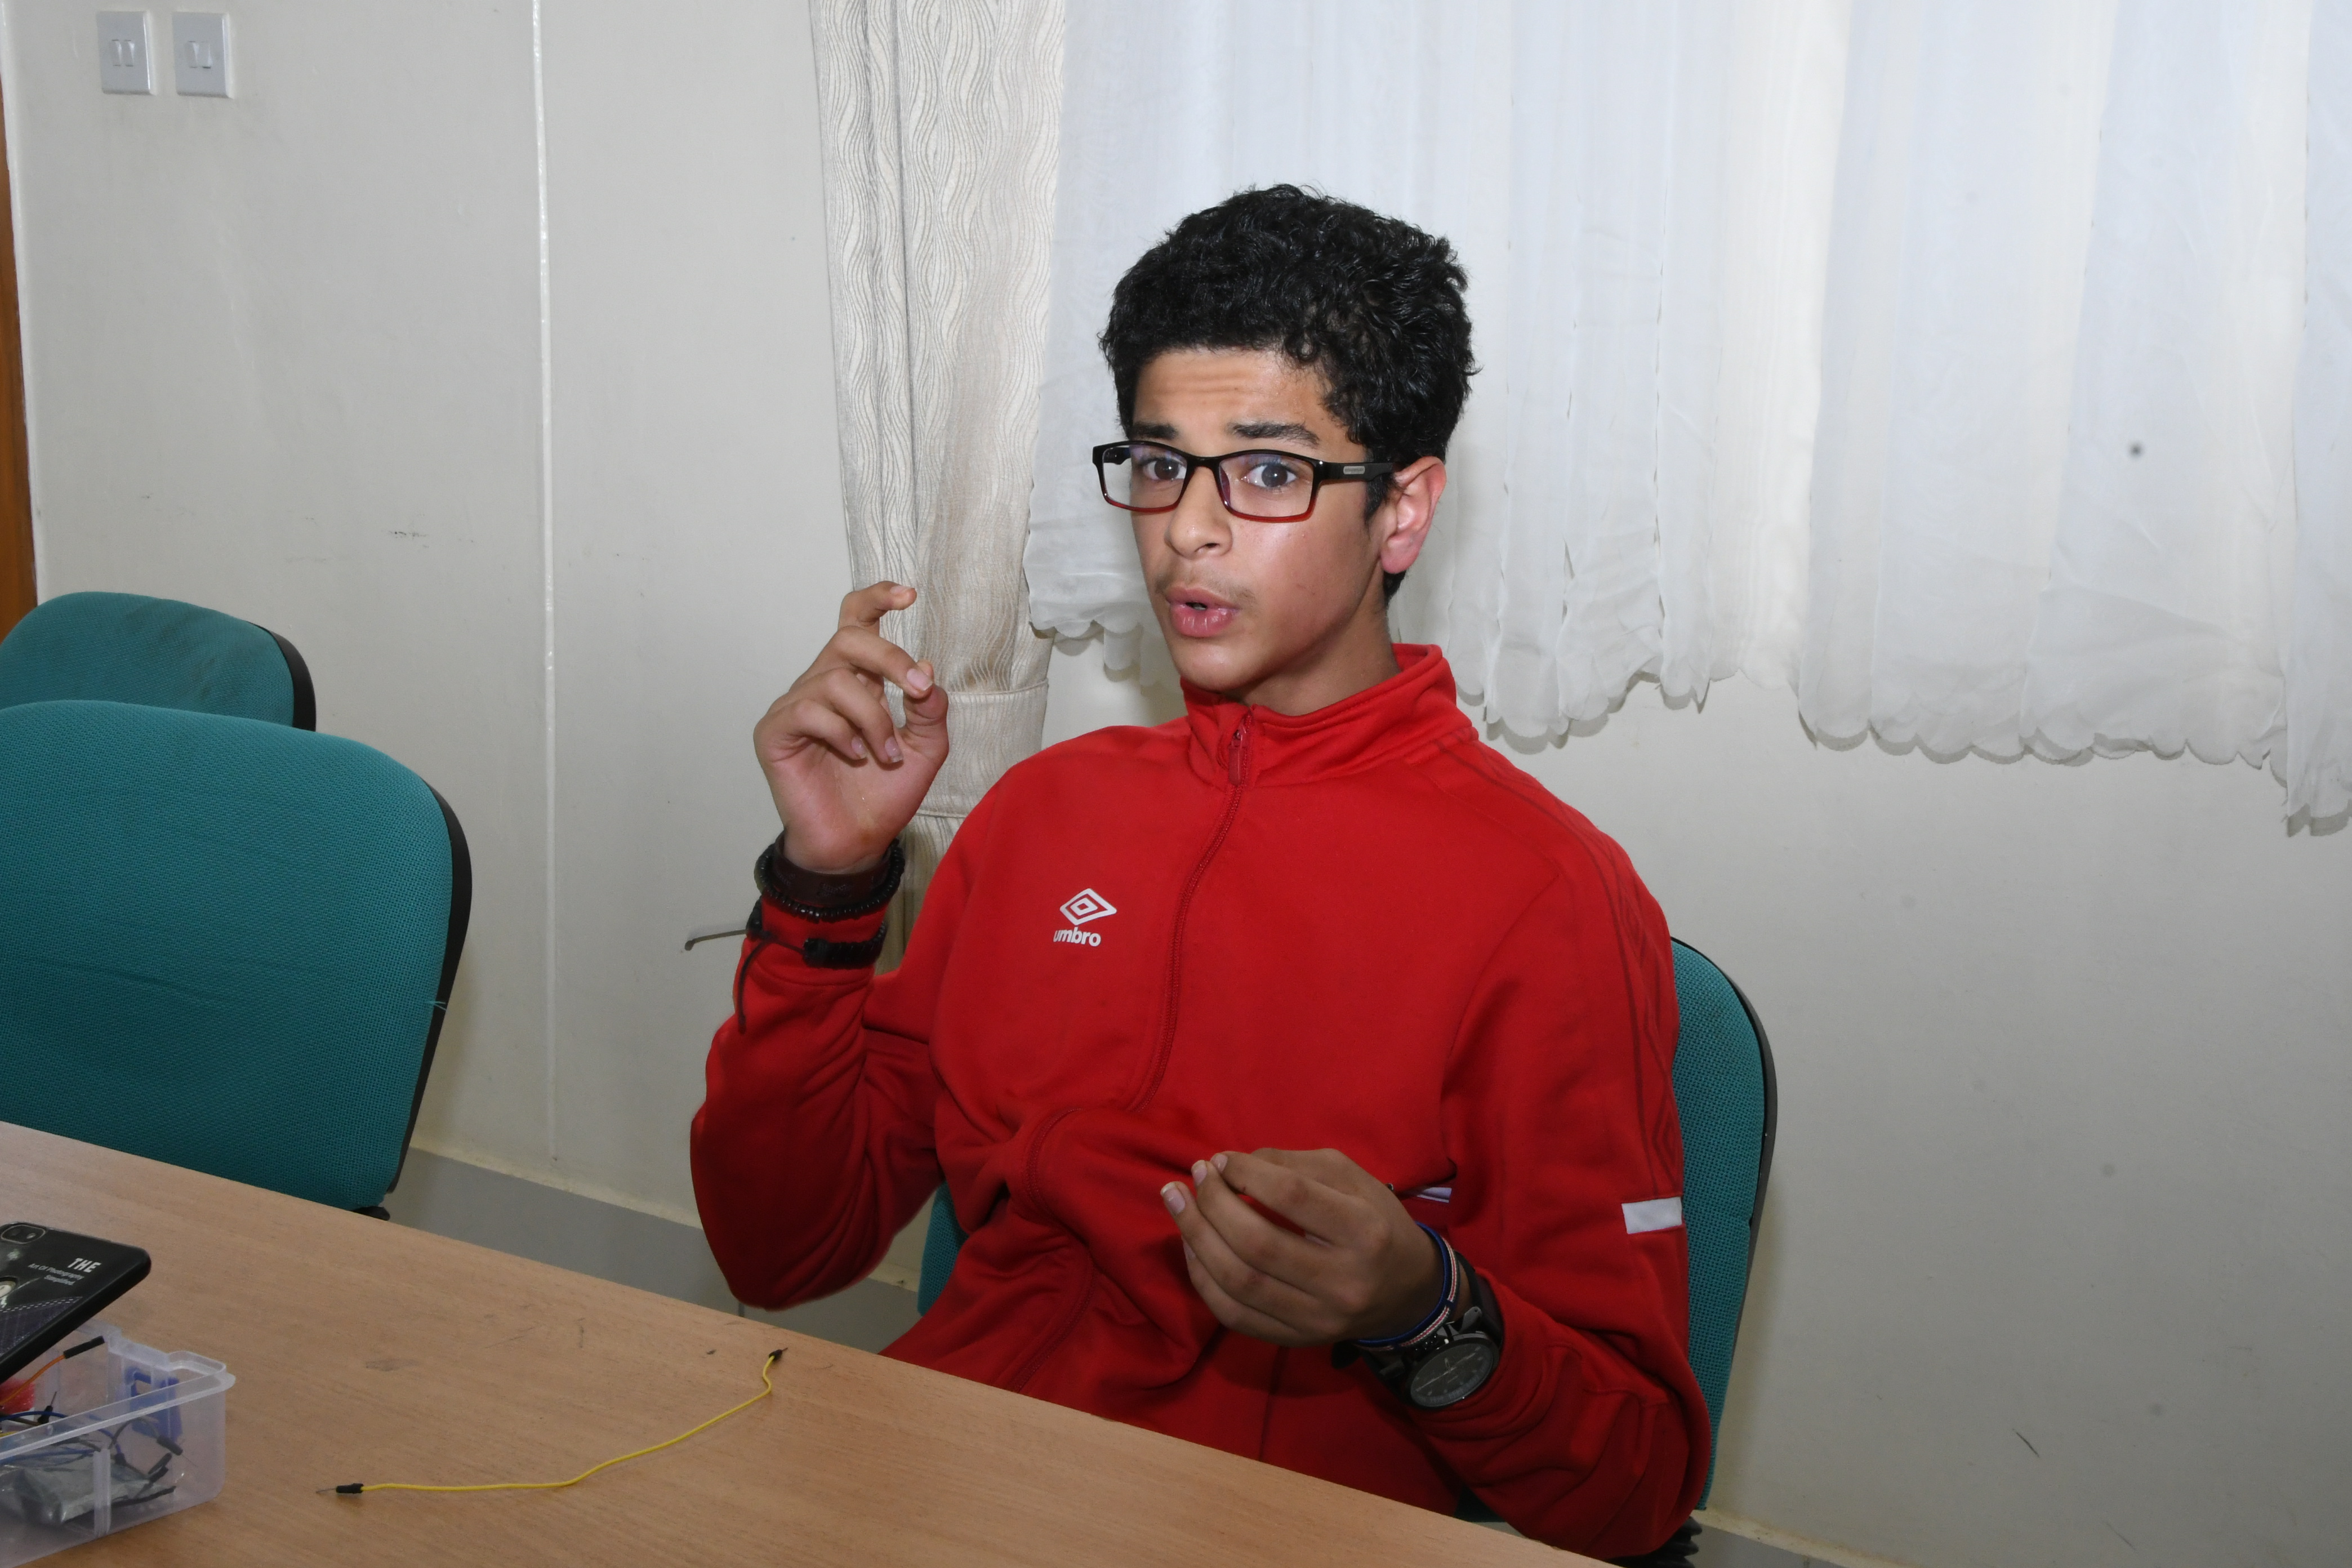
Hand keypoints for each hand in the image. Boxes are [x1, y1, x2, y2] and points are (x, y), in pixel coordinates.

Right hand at [754, 583, 948, 873]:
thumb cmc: (884, 795)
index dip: (877, 600)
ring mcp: (795, 706)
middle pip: (850, 637)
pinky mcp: (775, 731)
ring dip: (874, 718)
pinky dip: (842, 733)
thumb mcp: (926, 749)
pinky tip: (855, 757)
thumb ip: (930, 710)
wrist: (856, 843)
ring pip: (838, 681)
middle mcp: (823, 683)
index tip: (908, 596)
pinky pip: (810, 710)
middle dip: (891, 658)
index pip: (856, 621)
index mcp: (857, 679)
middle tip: (918, 690)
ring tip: (886, 756)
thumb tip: (926, 667)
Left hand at [1160, 1148, 1442, 1346]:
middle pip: (1257, 1243)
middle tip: (1195, 1176)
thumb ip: (1292, 1163)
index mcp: (1364, 1231)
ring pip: (1238, 1282)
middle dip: (1213, 1204)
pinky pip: (1233, 1314)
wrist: (1405, 1294)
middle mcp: (1342, 1281)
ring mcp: (1316, 1319)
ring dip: (1196, 1237)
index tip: (1221, 1160)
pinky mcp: (1294, 1340)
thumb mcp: (1350, 1178)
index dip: (1246, 1173)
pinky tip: (1191, 1245)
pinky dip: (1203, 1277)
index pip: (1292, 1196)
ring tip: (1177, 1203)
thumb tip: (1230, 1163)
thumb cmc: (1374, 1222)